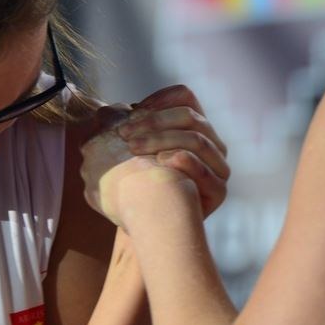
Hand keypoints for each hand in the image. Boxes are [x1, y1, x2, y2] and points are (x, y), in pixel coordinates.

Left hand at [81, 85, 229, 223]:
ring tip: (133, 149)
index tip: (132, 111)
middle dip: (154, 122)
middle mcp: (211, 144)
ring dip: (162, 140)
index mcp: (192, 128)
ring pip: (197, 140)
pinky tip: (162, 162)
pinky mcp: (218, 192)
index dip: (159, 100)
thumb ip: (118, 128)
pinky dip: (184, 163)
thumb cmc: (134, 186)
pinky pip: (206, 172)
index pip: (185, 97)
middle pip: (190, 116)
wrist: (147, 227)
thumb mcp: (123, 153)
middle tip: (124, 134)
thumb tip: (106, 110)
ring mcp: (218, 168)